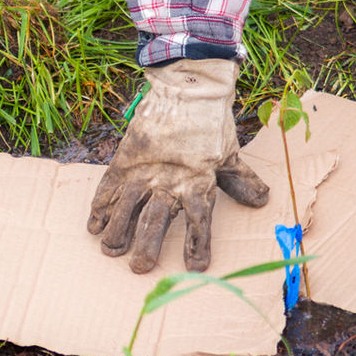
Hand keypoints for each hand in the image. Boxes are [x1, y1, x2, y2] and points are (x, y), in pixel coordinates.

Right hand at [87, 58, 268, 273]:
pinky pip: (109, 187)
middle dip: (147, 247)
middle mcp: (169, 181)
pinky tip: (93, 226)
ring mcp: (145, 170)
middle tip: (140, 267)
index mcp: (198, 183)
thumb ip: (241, 181)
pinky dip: (100, 207)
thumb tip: (263, 201)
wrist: (188, 87)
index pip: (199, 222)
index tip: (196, 267)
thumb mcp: (231, 154)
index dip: (197, 245)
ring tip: (111, 250)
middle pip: (155, 221)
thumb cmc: (212, 124)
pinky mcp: (126, 159)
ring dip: (118, 231)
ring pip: (127, 208)